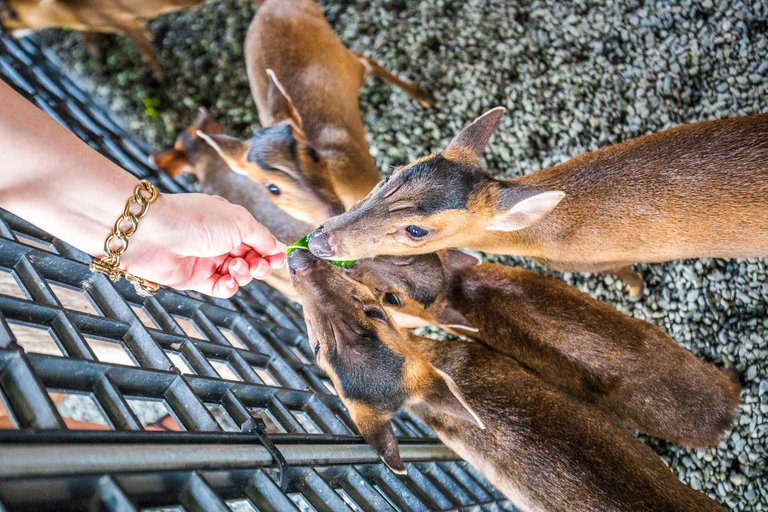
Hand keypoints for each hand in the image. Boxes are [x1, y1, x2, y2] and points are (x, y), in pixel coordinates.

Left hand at [121, 193, 285, 297]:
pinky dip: (230, 287)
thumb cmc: (193, 219)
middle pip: (251, 260)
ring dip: (244, 274)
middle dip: (260, 265)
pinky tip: (229, 280)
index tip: (279, 259)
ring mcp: (208, 260)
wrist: (152, 232)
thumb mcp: (239, 221)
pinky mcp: (195, 278)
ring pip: (239, 276)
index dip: (270, 251)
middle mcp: (220, 241)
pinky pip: (222, 288)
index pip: (258, 240)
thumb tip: (277, 247)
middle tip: (259, 266)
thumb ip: (261, 236)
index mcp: (231, 222)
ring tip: (237, 267)